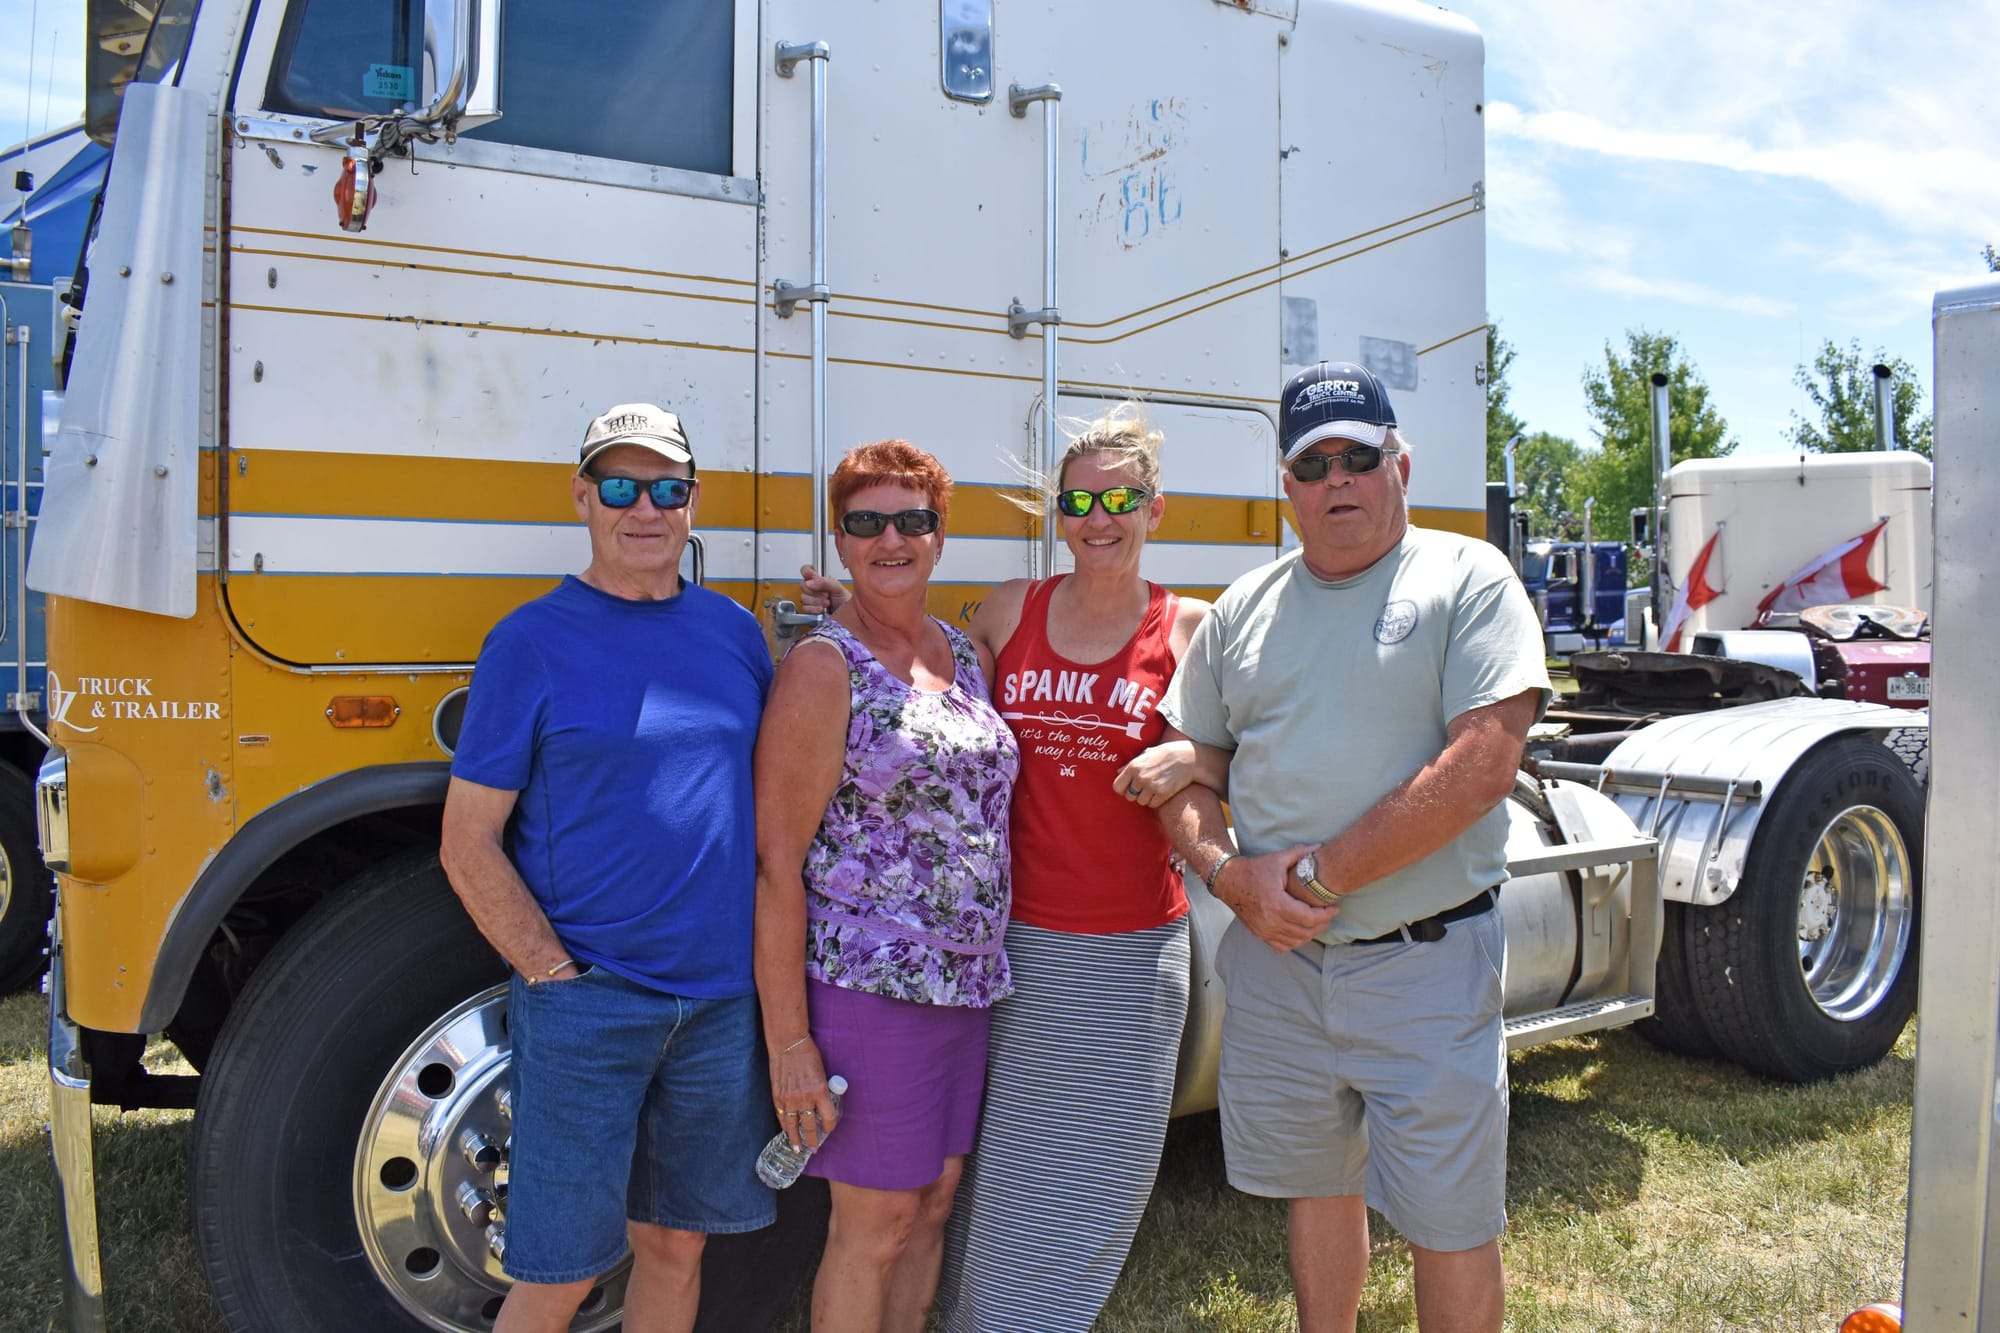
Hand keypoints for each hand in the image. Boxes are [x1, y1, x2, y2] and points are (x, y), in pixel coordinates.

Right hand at [770, 1036, 839, 1150]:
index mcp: (820, 1091)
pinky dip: (785, 1126)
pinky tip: (787, 1132)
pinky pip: (782, 1117)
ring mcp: (789, 1099)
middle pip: (810, 1126)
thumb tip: (822, 1105)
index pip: (829, 1117)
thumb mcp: (822, 1073)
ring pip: (793, 1126)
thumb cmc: (808, 1055)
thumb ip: (822, 1091)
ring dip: (796, 1139)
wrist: (788, 1044)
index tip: (828, 1130)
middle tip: (814, 1148)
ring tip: (798, 1148)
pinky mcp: (777, 1097)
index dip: (830, 1127)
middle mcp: (805, 1098)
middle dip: (812, 1140)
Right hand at [798, 564, 847, 615]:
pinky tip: (822, 609)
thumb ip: (824, 582)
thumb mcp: (838, 588)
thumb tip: (810, 582)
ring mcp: (811, 599)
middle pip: (803, 585)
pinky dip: (814, 609)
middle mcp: (814, 588)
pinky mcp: (810, 609)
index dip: (806, 572)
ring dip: (816, 602)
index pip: (807, 570)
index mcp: (820, 579)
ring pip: (803, 597)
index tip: (812, 578)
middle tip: (826, 595)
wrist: (847, 615)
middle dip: (815, 592)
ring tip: (827, 603)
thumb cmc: (845, 601)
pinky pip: (805, 608)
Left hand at [1113, 740, 1197, 808]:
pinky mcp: (1162, 793)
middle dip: (1136, 794)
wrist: (1188, 758)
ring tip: (1156, 788)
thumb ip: (1131, 764)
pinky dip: (1157, 801)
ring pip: (1142, 802)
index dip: (1123, 789)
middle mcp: (1140, 777)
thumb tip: (1118, 771)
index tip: (1129, 788)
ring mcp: (1151, 786)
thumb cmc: (1166, 753)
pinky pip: (1153, 804)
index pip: (1117, 787)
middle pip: (1129, 796)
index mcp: (1133, 766)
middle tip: (1146, 788)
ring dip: (1147, 798)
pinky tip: (1162, 791)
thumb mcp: (1147, 754)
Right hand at [1214, 845, 1339, 951]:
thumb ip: (1299, 853)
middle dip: (1322, 924)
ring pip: (1295, 942)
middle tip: (1329, 914)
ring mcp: (1264, 930)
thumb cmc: (1253, 870)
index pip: (1309, 918)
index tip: (1335, 908)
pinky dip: (1294, 942)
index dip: (1326, 915)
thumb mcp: (1277, 859)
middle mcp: (1270, 921)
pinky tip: (1300, 931)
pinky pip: (1282, 946)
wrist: (1228, 881)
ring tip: (1318, 922)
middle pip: (1305, 932)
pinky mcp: (1259, 934)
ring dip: (1310, 934)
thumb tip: (1319, 847)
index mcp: (1277, 904)